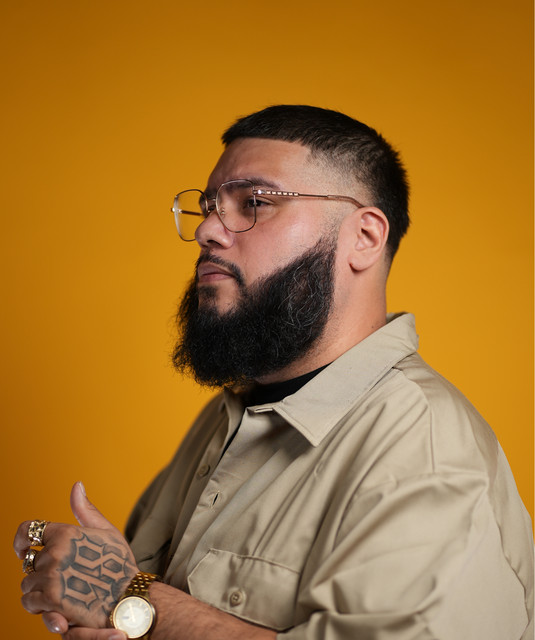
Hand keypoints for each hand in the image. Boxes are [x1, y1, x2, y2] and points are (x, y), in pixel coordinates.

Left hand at [14, 482, 137, 629]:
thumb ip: (85, 510)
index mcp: (66, 533)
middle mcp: (56, 552)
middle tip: (65, 577)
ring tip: (63, 592)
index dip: (21, 540)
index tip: (23, 550)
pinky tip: (57, 606)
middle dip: (43, 570)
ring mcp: (52, 576)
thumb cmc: (120, 564)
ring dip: (40, 590)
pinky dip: (40, 607)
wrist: (128, 597)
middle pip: (30, 562)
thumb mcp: (107, 531)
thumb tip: (77, 485)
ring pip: (27, 584)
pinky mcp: (51, 600)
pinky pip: (29, 602)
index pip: (29, 530)